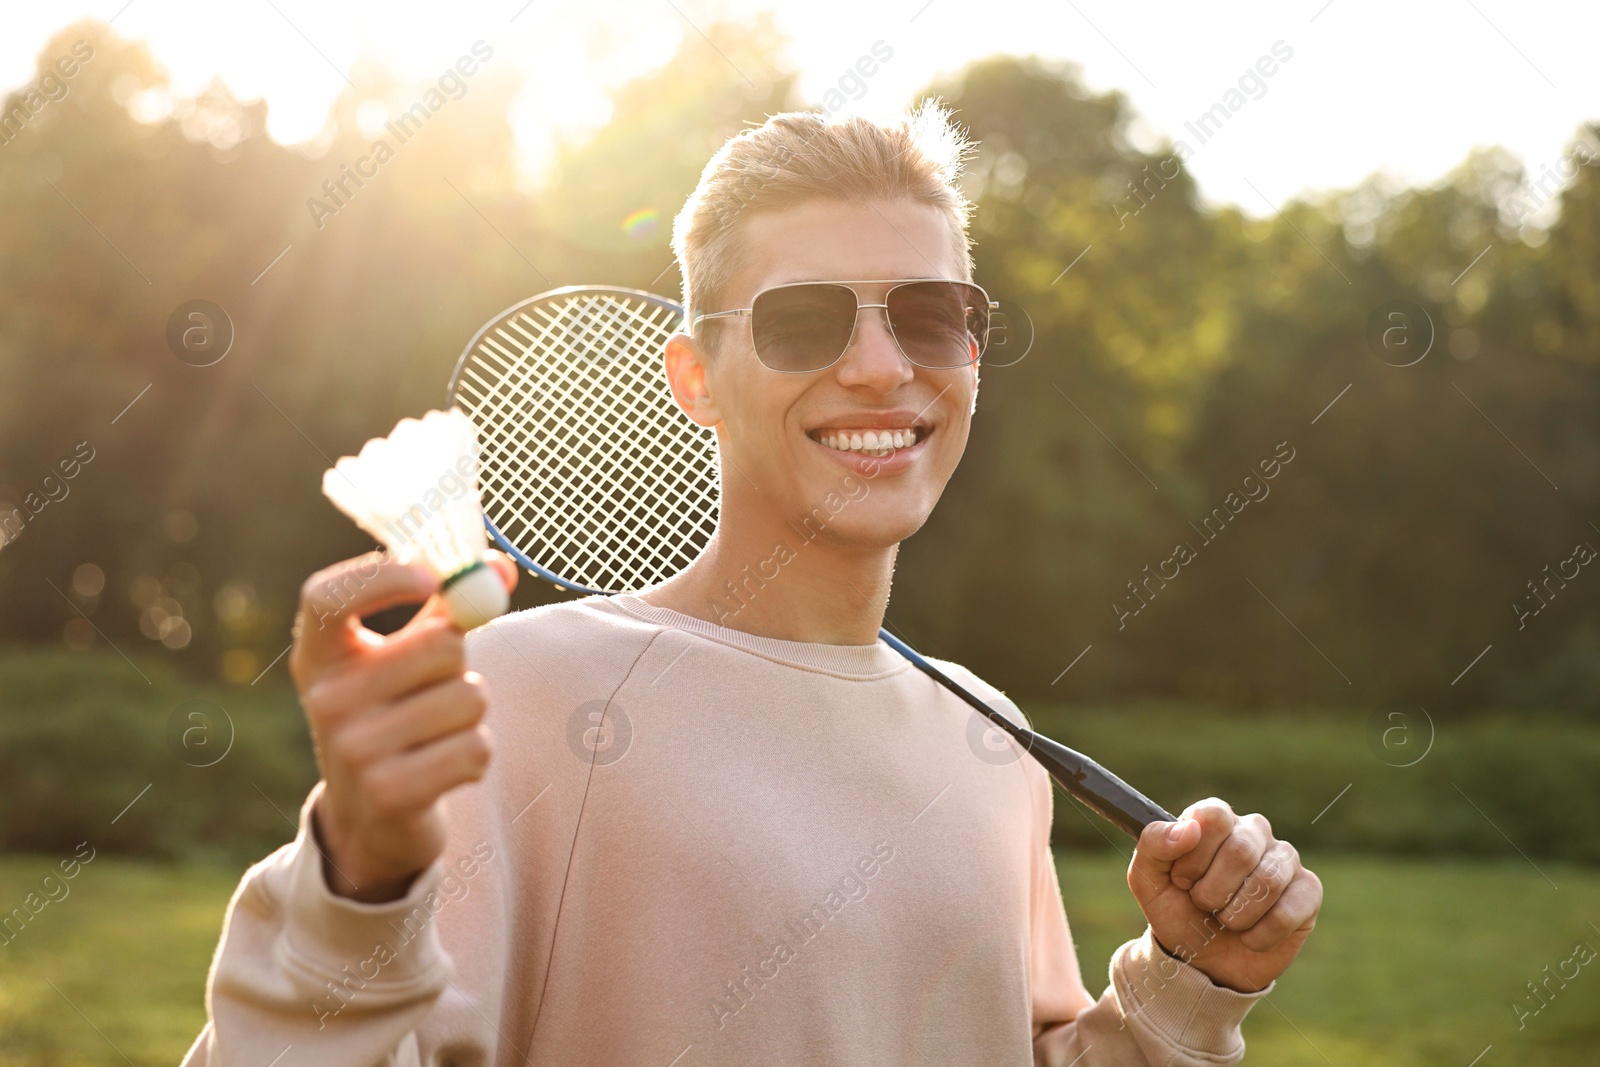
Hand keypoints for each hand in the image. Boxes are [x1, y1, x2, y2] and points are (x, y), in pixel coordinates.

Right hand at [289, 549, 515, 902]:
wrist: (369, 820)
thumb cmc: (395, 717)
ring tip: (437, 734)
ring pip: (468, 697)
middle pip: (440, 644)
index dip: (381, 576)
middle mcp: (326, 700)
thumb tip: (501, 567)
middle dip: (460, 664)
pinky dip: (476, 756)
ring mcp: (353, 750)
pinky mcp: (389, 793)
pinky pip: (475, 747)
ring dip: (472, 714)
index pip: (328, 597)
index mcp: (320, 656)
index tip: (431, 578)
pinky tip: (444, 769)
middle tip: (438, 690)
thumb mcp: (404, 662)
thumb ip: (448, 610)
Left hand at [1126, 798, 1320, 992]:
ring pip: (1267, 881)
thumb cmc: (1176, 911)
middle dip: (1213, 891)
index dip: (1195, 854)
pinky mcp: (1308, 891)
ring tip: (1225, 921)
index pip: (1214, 815)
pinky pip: (1289, 911)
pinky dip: (1261, 934)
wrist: (1202, 960)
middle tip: (1202, 905)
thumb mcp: (1148, 880)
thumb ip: (1154, 845)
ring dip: (1236, 914)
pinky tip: (1249, 936)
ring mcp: (1284, 859)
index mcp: (1215, 821)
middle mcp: (1253, 831)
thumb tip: (1188, 828)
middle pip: (1241, 850)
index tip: (1181, 880)